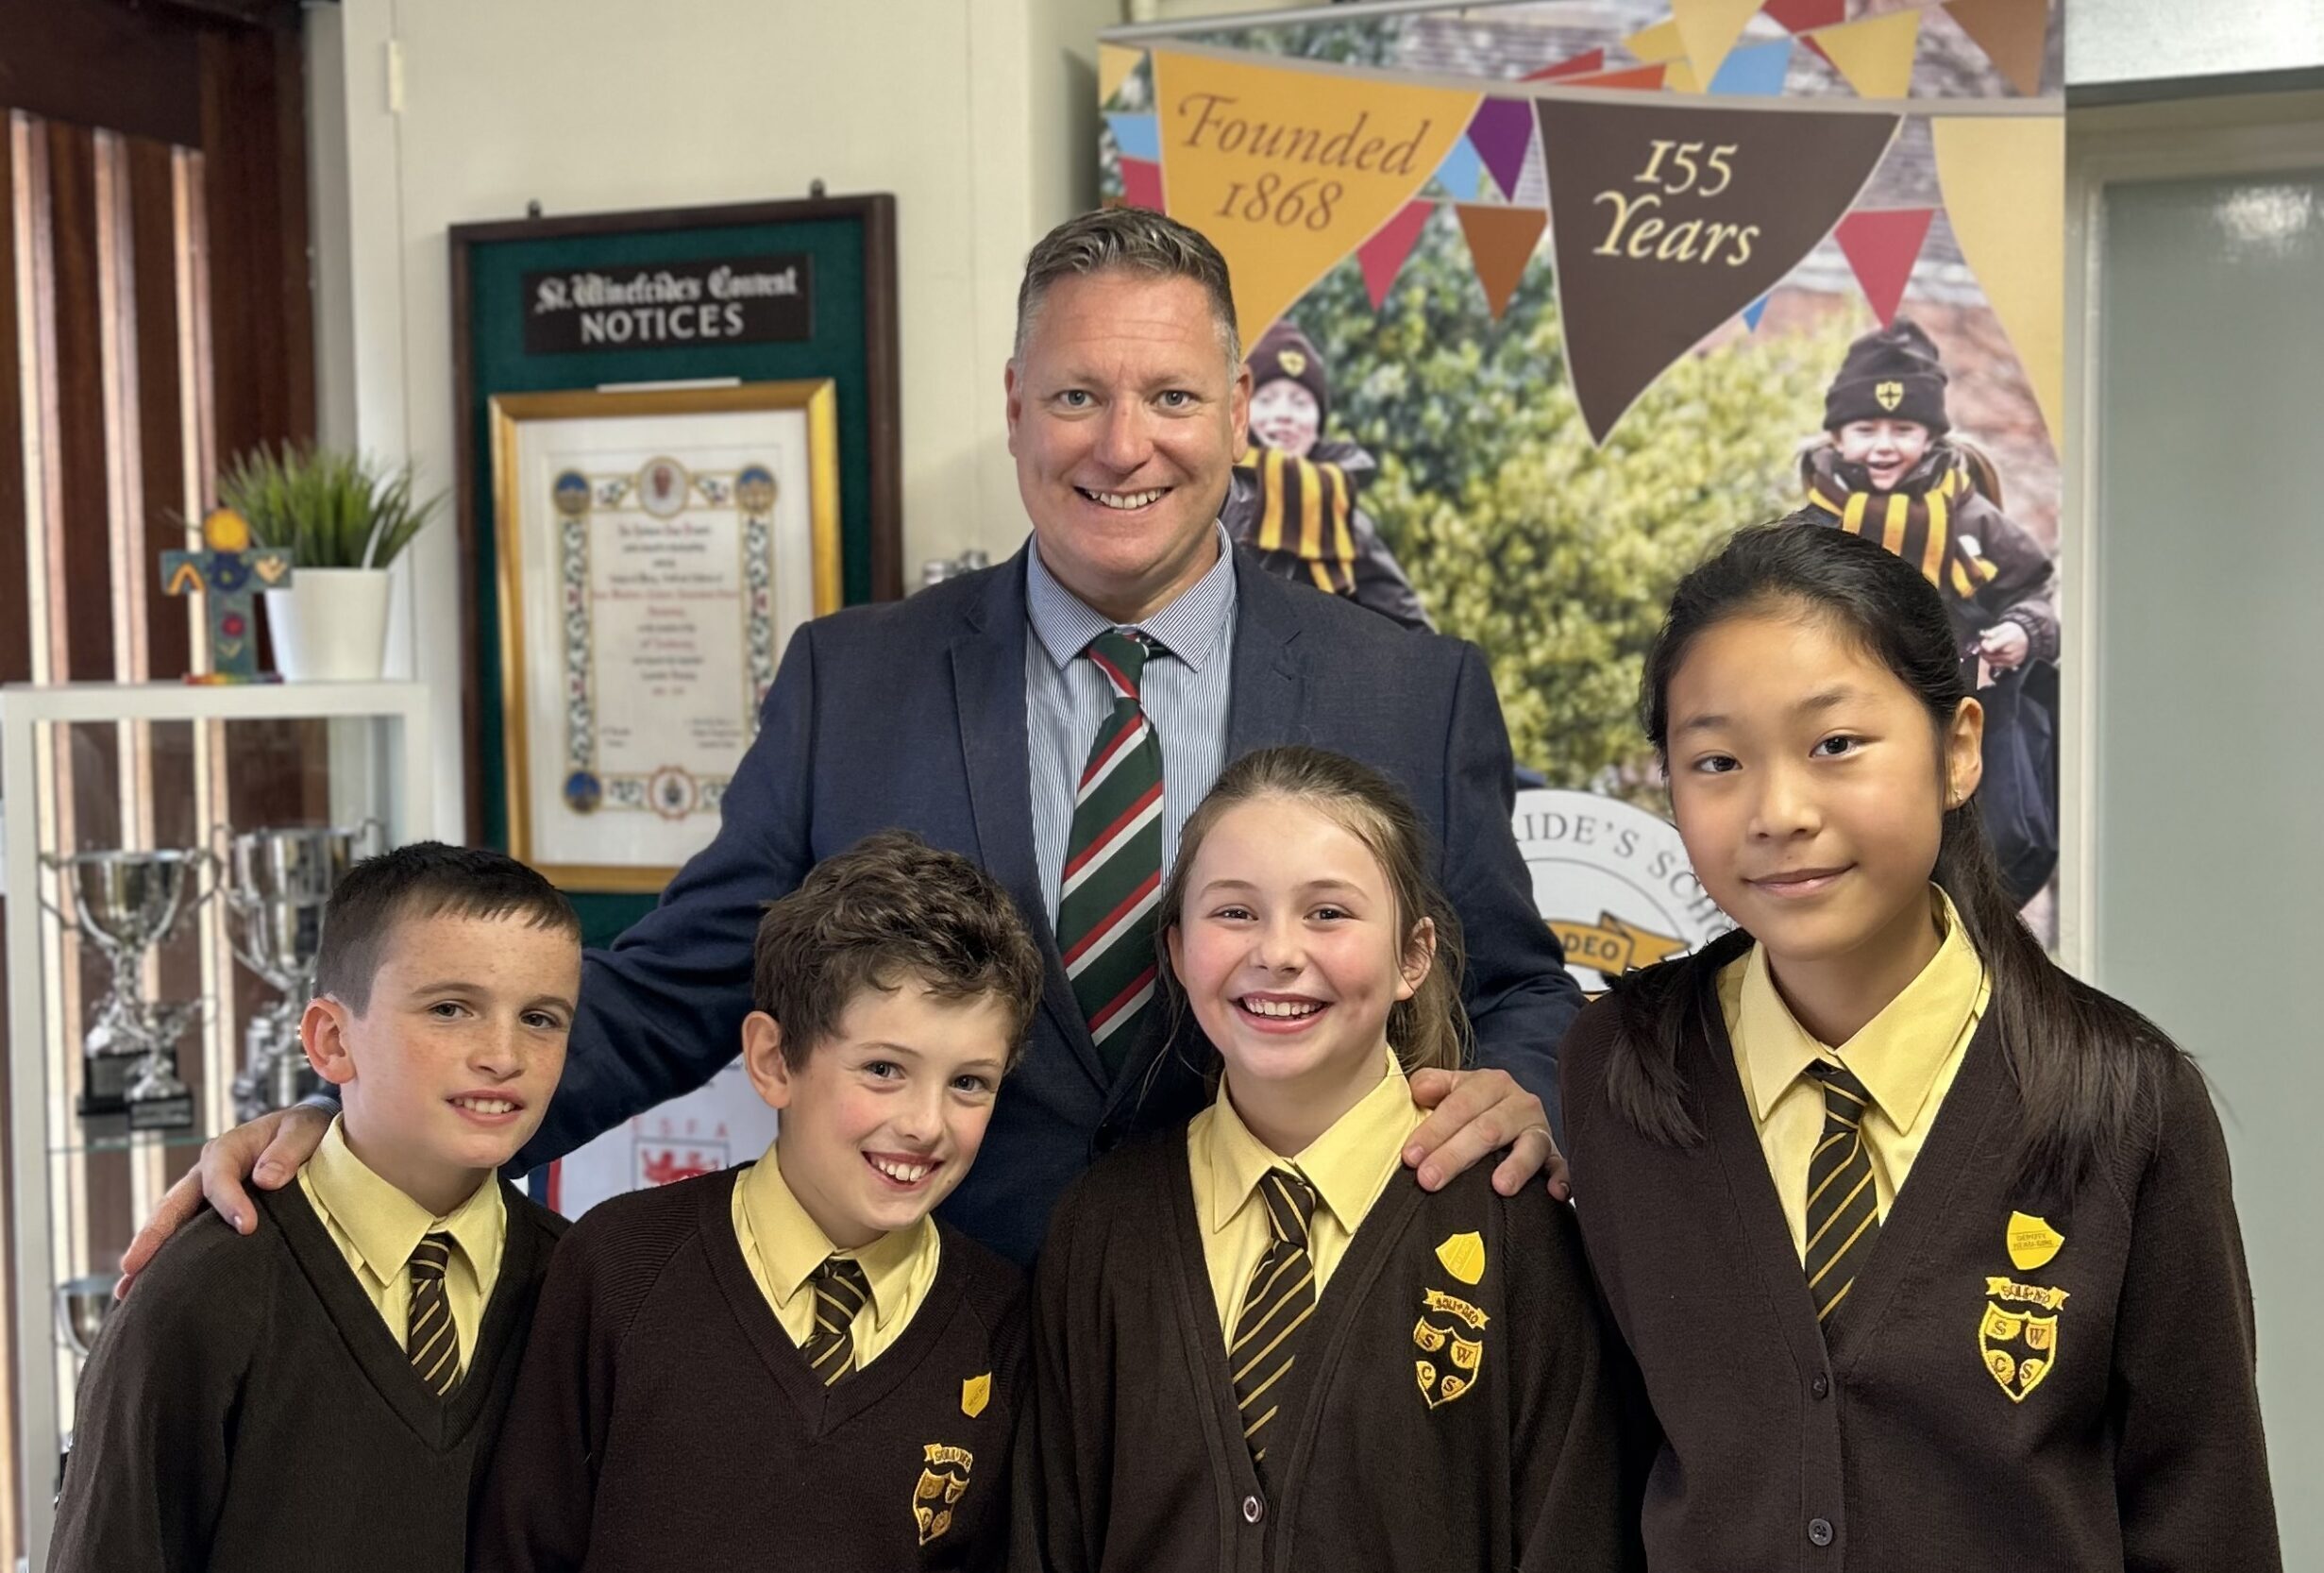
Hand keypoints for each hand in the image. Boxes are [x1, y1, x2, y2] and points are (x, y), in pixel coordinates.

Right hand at [116, 1105, 331, 1297]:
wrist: (310, 1133)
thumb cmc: (305, 1130)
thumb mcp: (303, 1130)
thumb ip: (287, 1151)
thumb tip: (266, 1179)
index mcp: (228, 1149)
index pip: (218, 1177)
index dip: (229, 1201)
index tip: (247, 1227)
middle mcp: (207, 1172)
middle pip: (174, 1204)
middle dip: (153, 1236)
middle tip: (134, 1267)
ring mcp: (205, 1194)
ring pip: (172, 1224)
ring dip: (151, 1254)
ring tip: (128, 1290)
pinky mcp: (211, 1213)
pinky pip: (186, 1234)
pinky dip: (169, 1257)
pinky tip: (152, 1285)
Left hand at [1403, 1067, 1569, 1200]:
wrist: (1506, 1115)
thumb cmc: (1471, 1107)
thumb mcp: (1451, 1088)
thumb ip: (1431, 1084)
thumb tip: (1419, 1091)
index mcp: (1490, 1083)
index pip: (1459, 1106)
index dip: (1433, 1131)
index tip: (1411, 1157)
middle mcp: (1519, 1103)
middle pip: (1487, 1129)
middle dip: (1455, 1155)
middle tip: (1429, 1180)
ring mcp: (1539, 1130)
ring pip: (1528, 1147)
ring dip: (1516, 1167)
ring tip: (1500, 1187)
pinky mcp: (1554, 1155)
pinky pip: (1561, 1166)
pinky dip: (1561, 1178)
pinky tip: (1554, 1193)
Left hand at [1977, 623, 2029, 670]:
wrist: (2027, 637)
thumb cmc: (2014, 631)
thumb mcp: (2004, 626)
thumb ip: (1993, 631)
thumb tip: (1985, 635)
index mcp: (2009, 640)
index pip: (1990, 648)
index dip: (1984, 645)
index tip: (1984, 641)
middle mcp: (2011, 652)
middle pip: (1989, 655)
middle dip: (1984, 650)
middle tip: (1987, 644)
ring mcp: (2012, 660)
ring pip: (1991, 661)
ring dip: (1987, 655)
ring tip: (1991, 648)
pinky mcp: (2012, 665)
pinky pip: (1997, 665)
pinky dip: (1993, 660)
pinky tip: (1995, 654)